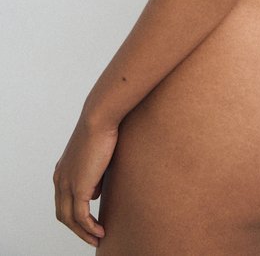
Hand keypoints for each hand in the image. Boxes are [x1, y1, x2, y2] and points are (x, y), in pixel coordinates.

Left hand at [53, 111, 118, 246]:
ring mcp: (66, 184)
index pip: (63, 200)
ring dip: (83, 232)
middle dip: (77, 229)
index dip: (74, 214)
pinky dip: (89, 227)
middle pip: (62, 213)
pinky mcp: (78, 187)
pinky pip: (81, 216)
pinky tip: (99, 231)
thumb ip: (93, 175)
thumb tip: (95, 193)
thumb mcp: (95, 157)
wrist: (99, 118)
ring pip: (69, 219)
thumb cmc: (101, 130)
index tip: (88, 222)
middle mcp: (60, 179)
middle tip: (92, 236)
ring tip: (97, 238)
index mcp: (62, 171)